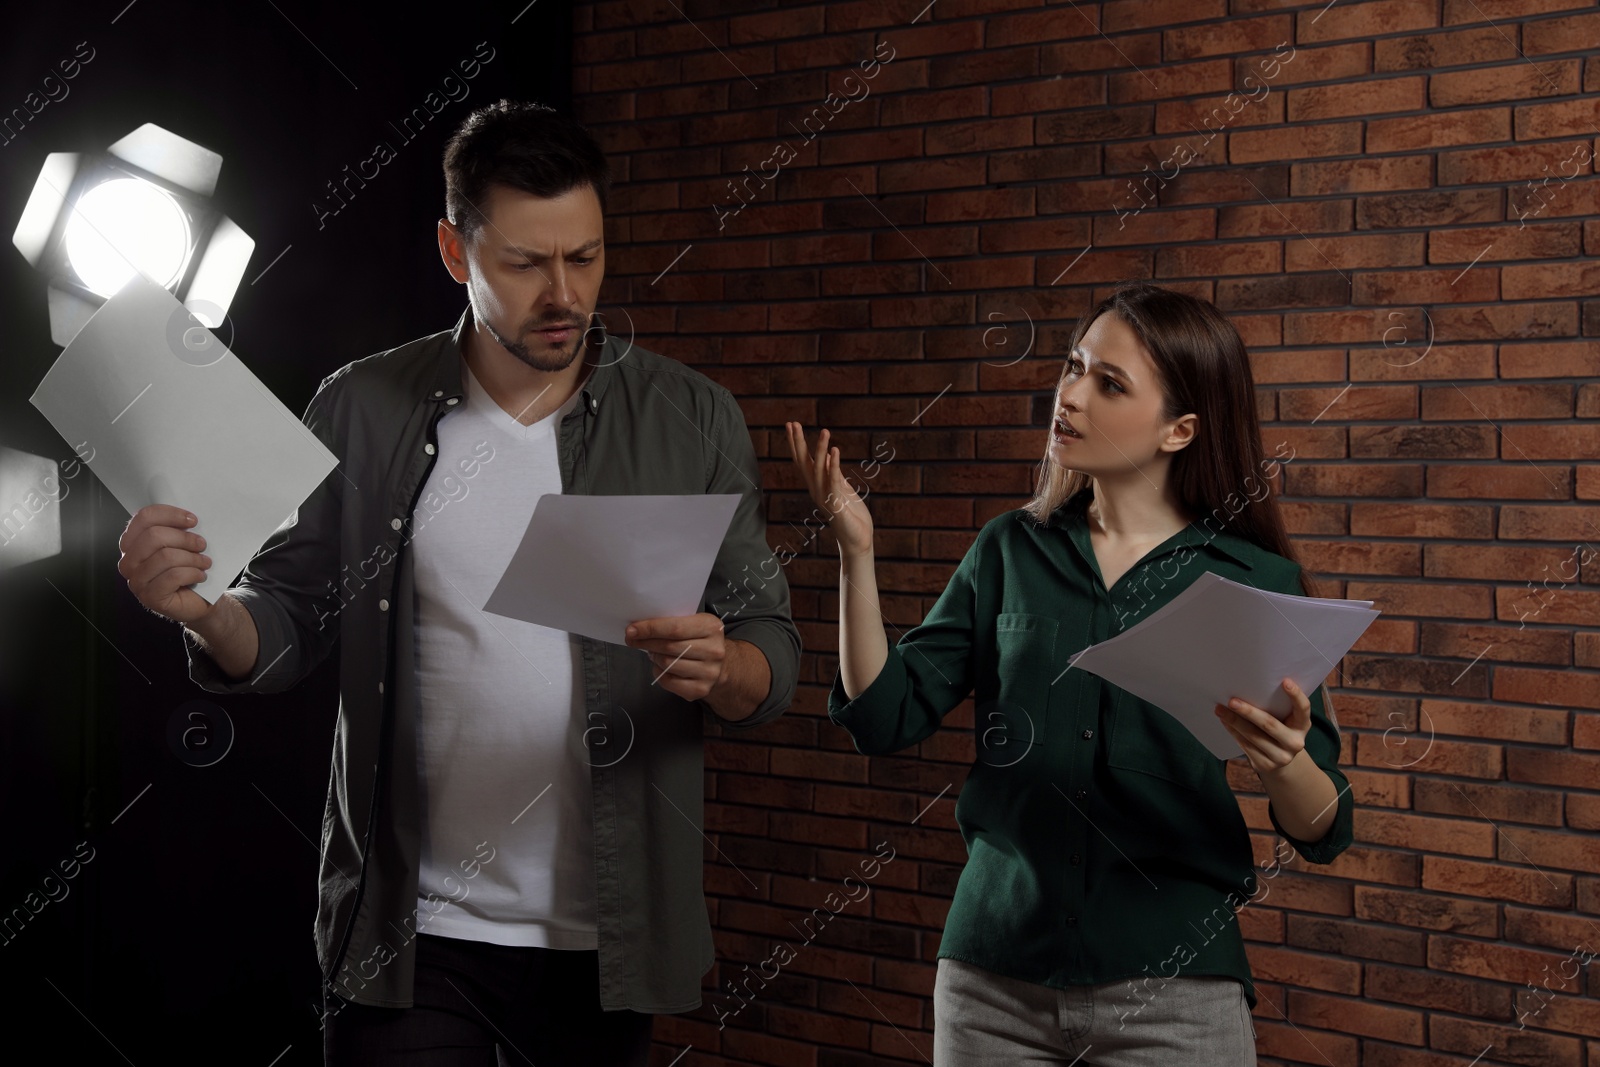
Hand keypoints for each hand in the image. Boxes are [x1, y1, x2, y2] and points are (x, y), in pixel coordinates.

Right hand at [118, 504, 216, 625]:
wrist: (197, 601)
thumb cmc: (187, 570)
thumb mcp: (180, 546)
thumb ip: (176, 530)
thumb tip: (188, 519)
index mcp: (131, 543)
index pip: (144, 518)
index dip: (170, 514)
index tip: (192, 520)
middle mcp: (128, 562)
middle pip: (154, 536)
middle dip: (184, 538)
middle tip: (201, 544)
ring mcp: (136, 581)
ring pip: (165, 557)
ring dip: (192, 558)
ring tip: (204, 562)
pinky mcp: (149, 597)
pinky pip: (173, 576)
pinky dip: (192, 573)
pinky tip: (200, 575)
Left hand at [624, 612, 726, 701]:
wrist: (721, 665)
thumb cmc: (699, 639)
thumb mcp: (692, 623)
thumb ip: (670, 623)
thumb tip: (637, 629)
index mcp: (711, 627)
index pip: (675, 628)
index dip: (650, 629)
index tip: (631, 630)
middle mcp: (714, 651)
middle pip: (669, 647)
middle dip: (646, 643)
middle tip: (634, 640)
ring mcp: (709, 672)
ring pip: (667, 664)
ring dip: (654, 658)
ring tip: (653, 653)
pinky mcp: (701, 689)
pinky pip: (668, 681)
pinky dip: (658, 673)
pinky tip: (661, 667)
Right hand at [784, 421, 873, 556]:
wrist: (857, 540)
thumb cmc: (851, 514)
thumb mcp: (842, 488)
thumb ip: (833, 472)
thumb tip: (828, 455)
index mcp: (817, 486)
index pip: (803, 461)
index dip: (796, 443)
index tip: (791, 424)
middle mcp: (816, 490)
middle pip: (803, 463)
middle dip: (798, 443)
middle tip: (792, 423)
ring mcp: (825, 497)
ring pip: (819, 469)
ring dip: (820, 449)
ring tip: (824, 430)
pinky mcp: (837, 503)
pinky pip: (834, 480)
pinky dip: (834, 465)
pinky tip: (835, 450)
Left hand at [1213, 678, 1311, 778]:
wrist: (1280, 760)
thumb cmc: (1280, 729)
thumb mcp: (1286, 720)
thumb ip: (1277, 707)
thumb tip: (1248, 686)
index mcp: (1303, 725)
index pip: (1303, 709)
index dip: (1296, 695)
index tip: (1285, 681)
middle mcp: (1295, 742)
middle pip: (1270, 724)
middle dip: (1249, 712)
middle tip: (1232, 701)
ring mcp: (1281, 757)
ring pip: (1253, 736)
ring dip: (1234, 721)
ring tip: (1220, 709)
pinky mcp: (1265, 765)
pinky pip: (1245, 745)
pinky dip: (1233, 731)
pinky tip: (1224, 722)